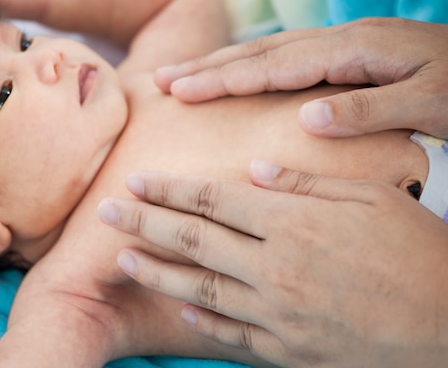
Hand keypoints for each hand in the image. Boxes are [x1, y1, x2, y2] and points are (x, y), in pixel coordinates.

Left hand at [98, 164, 447, 367]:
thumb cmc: (418, 251)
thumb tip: (252, 171)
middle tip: (105, 211)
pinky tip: (178, 306)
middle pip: (193, 240)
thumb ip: (305, 184)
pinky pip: (232, 333)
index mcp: (293, 223)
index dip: (169, 190)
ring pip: (200, 287)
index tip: (136, 181)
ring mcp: (278, 313)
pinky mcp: (289, 350)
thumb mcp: (371, 200)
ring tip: (122, 258)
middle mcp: (276, 267)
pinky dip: (201, 319)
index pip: (213, 201)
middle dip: (144, 223)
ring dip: (156, 271)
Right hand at [154, 18, 447, 138]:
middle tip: (161, 79)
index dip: (225, 79)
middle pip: (259, 51)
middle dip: (207, 66)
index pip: (274, 66)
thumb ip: (368, 109)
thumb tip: (307, 119)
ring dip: (221, 63)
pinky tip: (234, 75)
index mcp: (355, 50)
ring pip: (267, 50)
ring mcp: (341, 44)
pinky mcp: (344, 54)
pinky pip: (284, 57)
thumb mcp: (431, 102)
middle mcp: (340, 41)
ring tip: (182, 76)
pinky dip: (249, 66)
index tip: (182, 91)